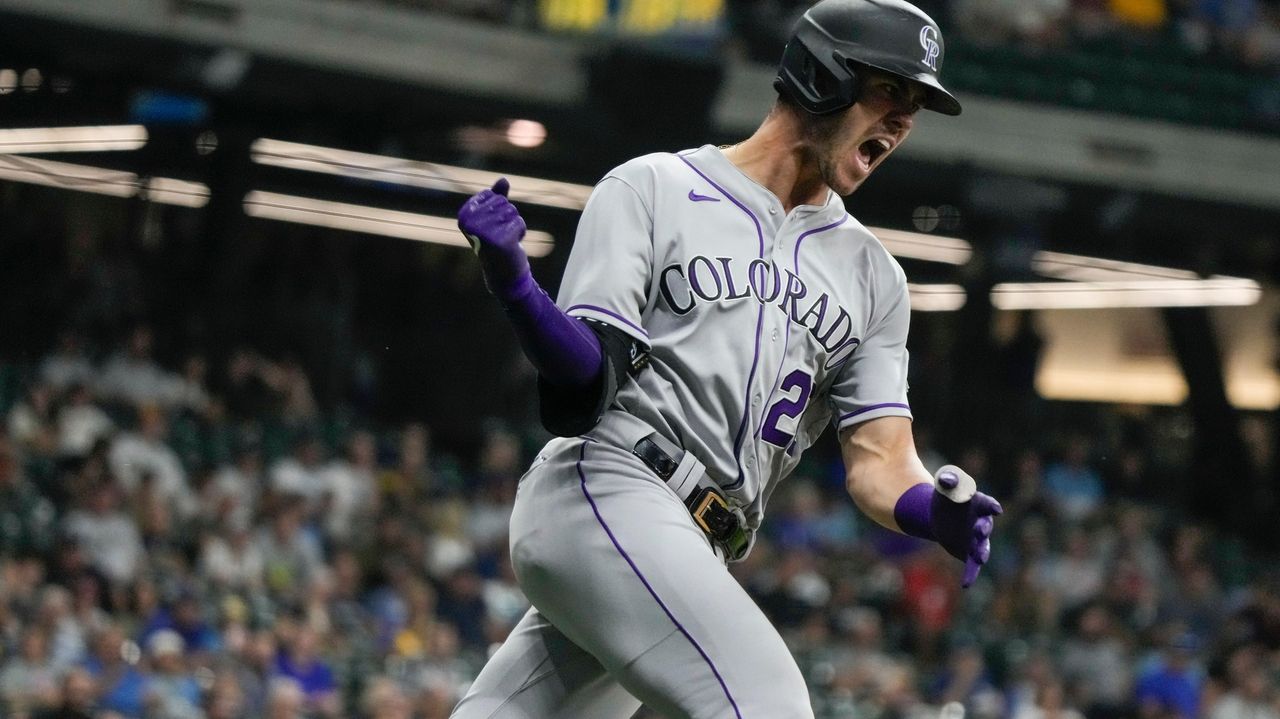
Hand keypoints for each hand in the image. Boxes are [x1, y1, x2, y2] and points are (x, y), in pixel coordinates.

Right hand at [457, 178, 530, 296]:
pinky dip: (520, 232)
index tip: (491, 226)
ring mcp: (484, 232)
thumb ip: (497, 197)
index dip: (498, 209)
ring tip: (506, 239)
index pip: (491, 195)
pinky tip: (512, 245)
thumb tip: (504, 180)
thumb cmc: (496, 242)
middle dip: (507, 217)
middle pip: (502, 202)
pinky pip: (519, 223)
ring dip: (514, 225)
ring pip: (512, 212)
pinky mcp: (500, 240)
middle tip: (500, 234)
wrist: (502, 271)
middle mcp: (470, 222)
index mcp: (464, 214)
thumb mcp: (493, 217)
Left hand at [930, 465, 1001, 586]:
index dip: (991, 506)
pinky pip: (972, 565)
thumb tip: (946, 479)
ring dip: (981, 552)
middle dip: (983, 528)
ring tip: (980, 557)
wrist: (938, 515)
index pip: (988, 504)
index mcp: (980, 504)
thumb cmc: (945, 497)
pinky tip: (966, 584)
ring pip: (982, 547)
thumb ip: (948, 480)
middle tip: (980, 530)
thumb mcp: (944, 484)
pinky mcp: (968, 552)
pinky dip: (970, 574)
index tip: (996, 509)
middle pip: (985, 526)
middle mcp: (982, 523)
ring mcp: (976, 540)